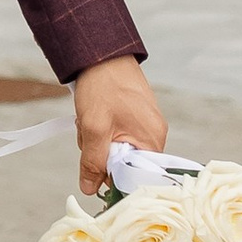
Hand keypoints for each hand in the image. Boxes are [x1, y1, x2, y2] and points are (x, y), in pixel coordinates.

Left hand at [74, 54, 165, 198]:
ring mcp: (144, 123)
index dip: (113, 178)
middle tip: (87, 133)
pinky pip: (116, 134)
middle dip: (101, 154)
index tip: (94, 173)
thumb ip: (93, 161)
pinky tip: (93, 115)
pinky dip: (101, 129)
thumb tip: (91, 189)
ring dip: (98, 140)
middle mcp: (154, 133)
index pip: (136, 177)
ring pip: (117, 148)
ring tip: (88, 119)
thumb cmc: (102, 85)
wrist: (100, 52)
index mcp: (152, 139)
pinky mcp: (134, 114)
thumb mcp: (93, 127)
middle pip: (125, 163)